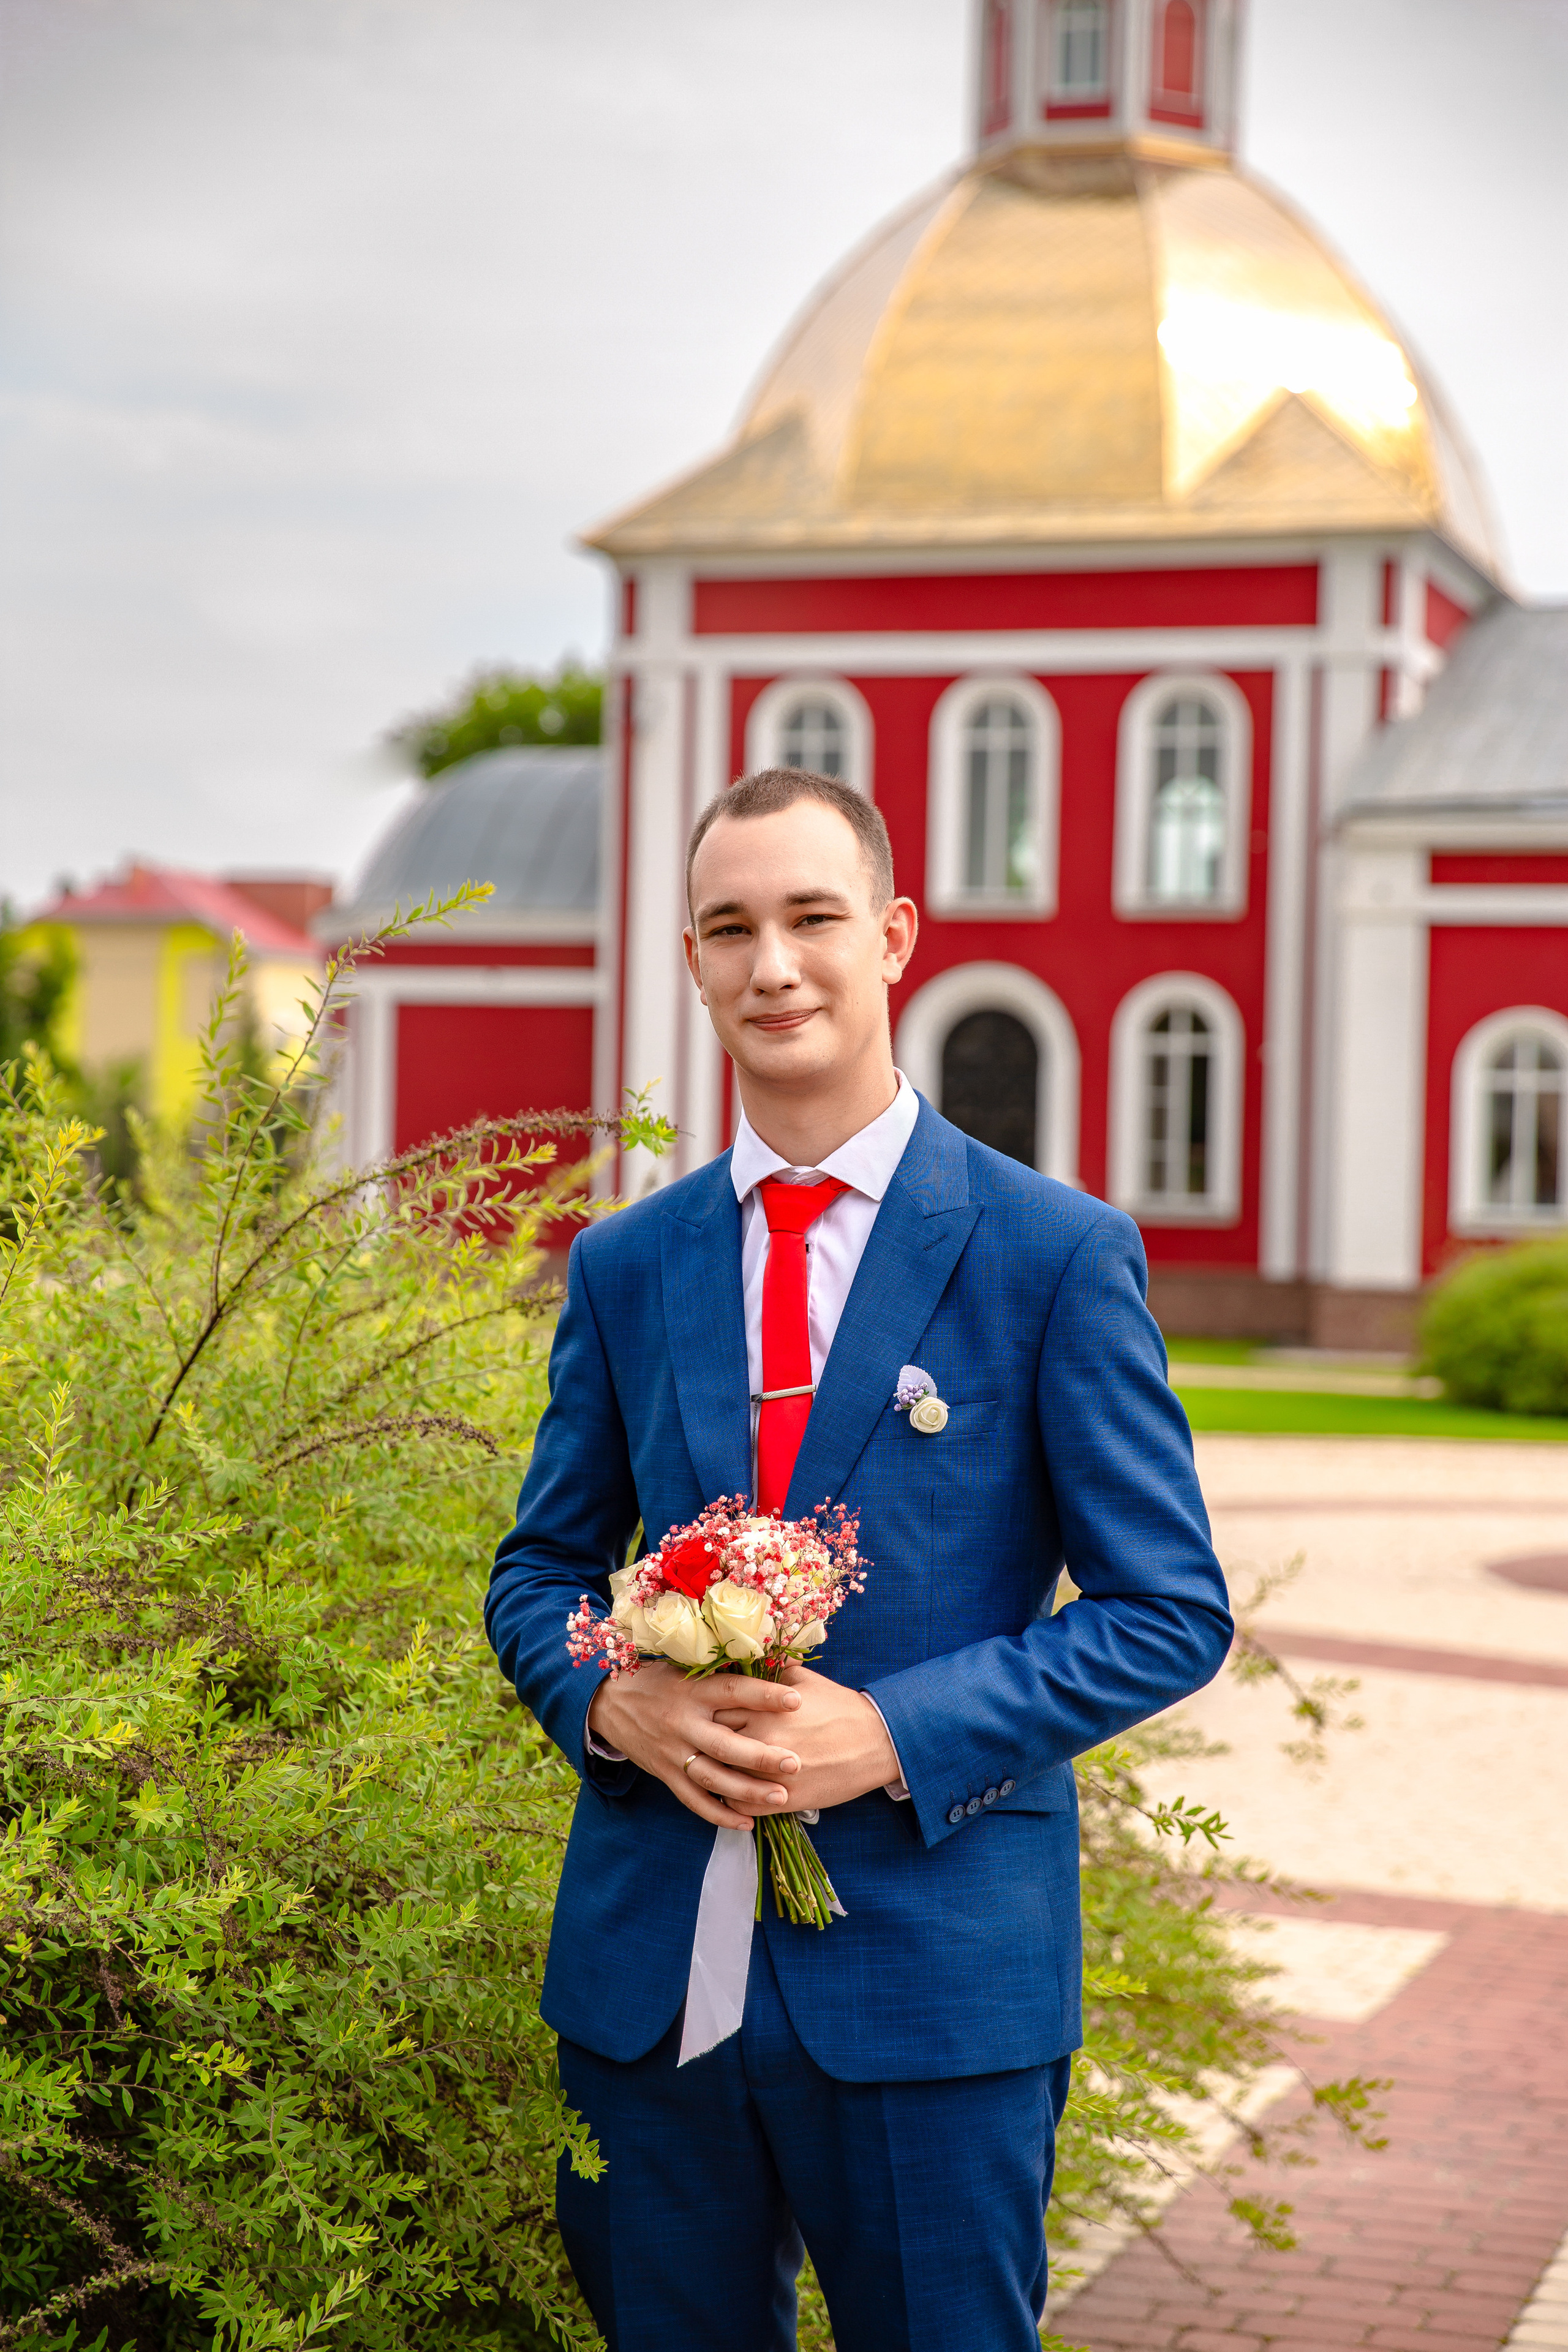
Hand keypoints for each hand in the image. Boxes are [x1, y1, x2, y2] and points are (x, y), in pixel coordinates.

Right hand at [587, 1663, 803, 1829]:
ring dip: (746, 1791)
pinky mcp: (665, 1774)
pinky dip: (719, 1815)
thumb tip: (774, 1662)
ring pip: (712, 1777)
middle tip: (795, 1762)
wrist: (610, 1702)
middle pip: (725, 1744)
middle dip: (761, 1756)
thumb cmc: (661, 1680)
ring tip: (780, 1798)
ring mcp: (673, 1752)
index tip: (797, 1700)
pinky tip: (747, 1824)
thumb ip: (723, 1673)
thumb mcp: (687, 1667)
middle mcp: (683, 1722)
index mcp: (693, 1691)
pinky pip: (693, 1800)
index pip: (733, 1691)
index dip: (765, 1695)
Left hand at [711, 1665, 897, 1811]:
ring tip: (712, 1769)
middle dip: (706, 1743)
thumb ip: (772, 1673)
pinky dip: (732, 1800)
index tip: (708, 1715)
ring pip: (722, 1777)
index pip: (716, 1710)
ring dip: (715, 1774)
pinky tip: (733, 1793)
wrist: (875, 1741)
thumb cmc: (839, 1707)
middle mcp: (761, 1738)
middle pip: (713, 1743)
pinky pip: (741, 1803)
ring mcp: (770, 1771)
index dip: (708, 1713)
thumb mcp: (804, 1680)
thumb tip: (751, 1664)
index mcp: (762, 1707)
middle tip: (704, 1743)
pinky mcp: (784, 1798)